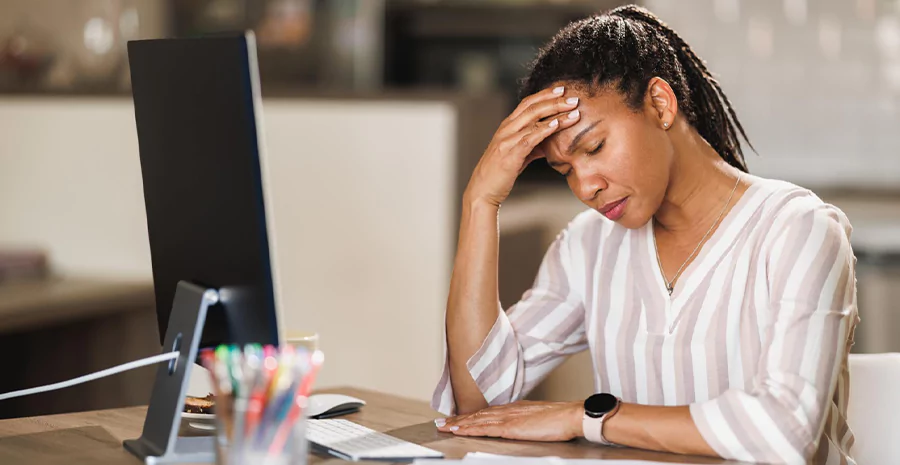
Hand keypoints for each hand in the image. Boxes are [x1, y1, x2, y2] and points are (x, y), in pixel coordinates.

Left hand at [435, 400, 583, 441]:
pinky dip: (470, 428)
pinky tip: (460, 430)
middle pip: (478, 414)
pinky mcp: (510, 426)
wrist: (571, 415)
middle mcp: (508, 410)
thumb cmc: (561, 419)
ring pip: (478, 420)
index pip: (488, 412)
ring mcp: (508, 417)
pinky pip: (485, 428)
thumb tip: (520, 426)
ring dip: (459, 424)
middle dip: (459, 419)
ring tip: (445, 427)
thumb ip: (526, 421)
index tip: (458, 419)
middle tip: (442, 422)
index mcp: (515, 408)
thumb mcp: (538, 418)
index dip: (471, 416)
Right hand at [464, 86, 580, 206]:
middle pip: (532, 107)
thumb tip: (551, 140)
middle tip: (573, 98)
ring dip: (555, 112)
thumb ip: (533, 144)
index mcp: (507, 126)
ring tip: (573, 109)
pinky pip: (529, 137)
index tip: (563, 90)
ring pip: (533, 119)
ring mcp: (507, 140)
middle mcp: (506, 129)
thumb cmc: (500, 174)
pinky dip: (544, 130)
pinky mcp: (510, 154)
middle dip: (554, 100)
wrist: (482, 191)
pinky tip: (556, 125)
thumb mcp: (518, 154)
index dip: (545, 95)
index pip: (527, 103)